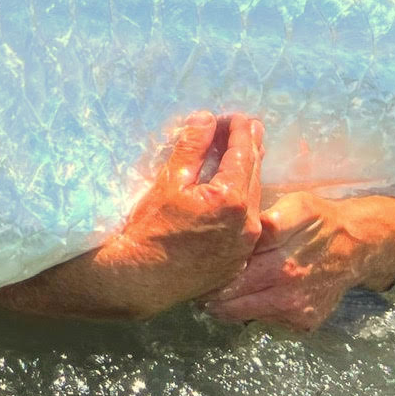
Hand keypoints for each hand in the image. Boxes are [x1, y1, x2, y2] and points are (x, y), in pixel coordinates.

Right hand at [0, 113, 263, 320]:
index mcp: (231, 198)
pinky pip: (246, 224)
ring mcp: (245, 245)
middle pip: (254, 174)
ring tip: (238, 158)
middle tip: (244, 128)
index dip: (241, 130)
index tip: (236, 116)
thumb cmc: (148, 228)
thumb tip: (206, 118)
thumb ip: (192, 147)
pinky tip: (230, 197)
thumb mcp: (168, 181)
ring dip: (247, 176)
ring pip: (253, 199)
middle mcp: (247, 222)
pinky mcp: (237, 261)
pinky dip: (242, 204)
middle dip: (248, 148)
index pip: (244, 152)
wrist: (140, 280)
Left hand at [205, 192, 394, 330]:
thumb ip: (266, 219)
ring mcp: (295, 306)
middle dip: (209, 292)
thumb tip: (234, 231)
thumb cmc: (320, 220)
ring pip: (242, 313)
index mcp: (280, 249)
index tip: (195, 267)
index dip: (208, 268)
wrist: (358, 247)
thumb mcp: (295, 205)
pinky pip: (266, 321)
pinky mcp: (304, 322)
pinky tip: (249, 298)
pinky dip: (253, 311)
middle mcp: (287, 281)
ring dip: (225, 305)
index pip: (229, 267)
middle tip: (197, 286)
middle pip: (230, 295)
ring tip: (214, 295)